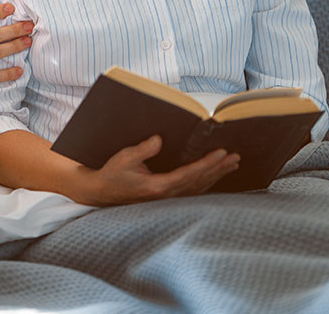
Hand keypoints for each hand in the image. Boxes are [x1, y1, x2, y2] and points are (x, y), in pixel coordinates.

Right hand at [76, 135, 240, 205]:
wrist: (103, 192)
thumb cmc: (112, 174)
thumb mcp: (124, 158)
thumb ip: (143, 149)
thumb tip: (159, 139)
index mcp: (158, 186)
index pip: (189, 174)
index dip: (207, 163)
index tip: (221, 154)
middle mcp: (167, 195)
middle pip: (199, 181)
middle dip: (218, 168)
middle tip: (235, 158)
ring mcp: (168, 198)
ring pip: (199, 187)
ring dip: (216, 175)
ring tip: (232, 165)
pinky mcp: (167, 197)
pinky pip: (193, 191)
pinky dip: (207, 182)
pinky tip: (215, 177)